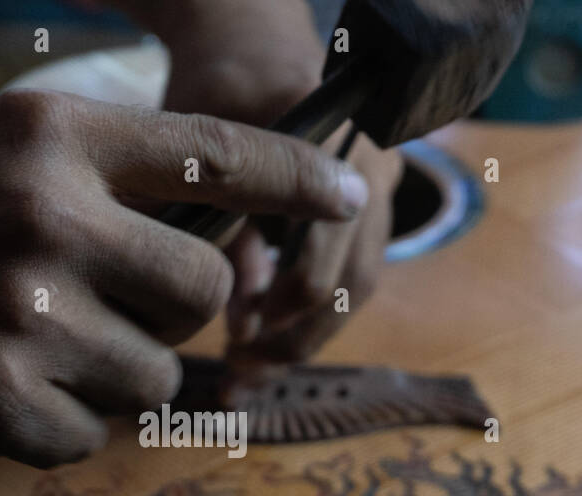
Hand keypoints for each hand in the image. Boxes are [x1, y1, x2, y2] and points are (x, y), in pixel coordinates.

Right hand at [0, 90, 367, 474]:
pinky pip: (87, 435)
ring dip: (106, 378)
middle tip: (96, 310)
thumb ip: (81, 171)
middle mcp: (47, 217)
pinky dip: (51, 426)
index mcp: (49, 139)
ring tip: (19, 351)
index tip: (351, 197)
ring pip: (156, 376)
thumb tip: (204, 210)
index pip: (217, 151)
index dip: (298, 178)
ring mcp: (23, 314)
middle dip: (168, 312)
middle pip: (202, 288)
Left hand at [159, 0, 403, 362]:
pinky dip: (311, 312)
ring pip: (358, 286)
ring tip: (251, 367)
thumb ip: (226, 229)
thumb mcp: (202, 152)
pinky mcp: (369, 206)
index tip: (237, 338)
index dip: (282, 308)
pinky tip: (265, 336)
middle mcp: (373, 167)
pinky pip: (352, 273)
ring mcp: (379, 187)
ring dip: (306, 335)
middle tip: (242, 372)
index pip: (326, 252)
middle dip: (297, 339)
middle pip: (352, 282)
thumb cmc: (215, 87)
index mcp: (336, 145)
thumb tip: (244, 316)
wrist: (252, 38)